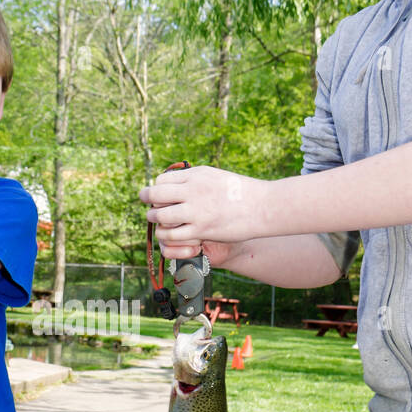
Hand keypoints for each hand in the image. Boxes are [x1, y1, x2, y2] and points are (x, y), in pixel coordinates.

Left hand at [140, 165, 259, 256]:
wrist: (263, 206)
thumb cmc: (240, 191)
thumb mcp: (214, 176)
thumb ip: (193, 179)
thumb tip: (174, 182)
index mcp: (195, 175)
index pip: (161, 181)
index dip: (156, 189)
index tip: (158, 195)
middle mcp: (192, 191)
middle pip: (155, 195)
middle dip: (148, 202)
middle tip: (150, 207)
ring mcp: (196, 211)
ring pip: (160, 216)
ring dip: (155, 220)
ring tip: (158, 221)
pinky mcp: (201, 230)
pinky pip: (172, 235)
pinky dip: (166, 236)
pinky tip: (170, 235)